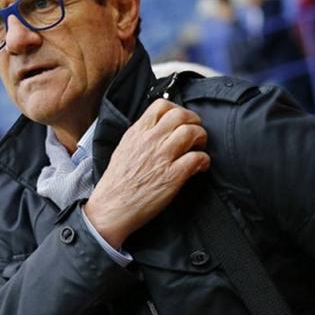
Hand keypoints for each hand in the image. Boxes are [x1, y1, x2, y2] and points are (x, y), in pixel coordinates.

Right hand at [84, 99, 209, 248]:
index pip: (161, 105)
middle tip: (196, 133)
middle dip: (194, 121)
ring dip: (201, 138)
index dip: (178, 109)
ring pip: (191, 132)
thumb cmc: (116, 183)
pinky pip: (197, 158)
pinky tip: (200, 166)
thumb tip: (159, 130)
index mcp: (137, 133)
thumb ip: (141, 136)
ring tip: (198, 148)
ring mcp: (162, 158)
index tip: (182, 120)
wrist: (111, 208)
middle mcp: (150, 141)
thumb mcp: (124, 149)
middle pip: (181, 115)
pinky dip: (204, 160)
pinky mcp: (172, 176)